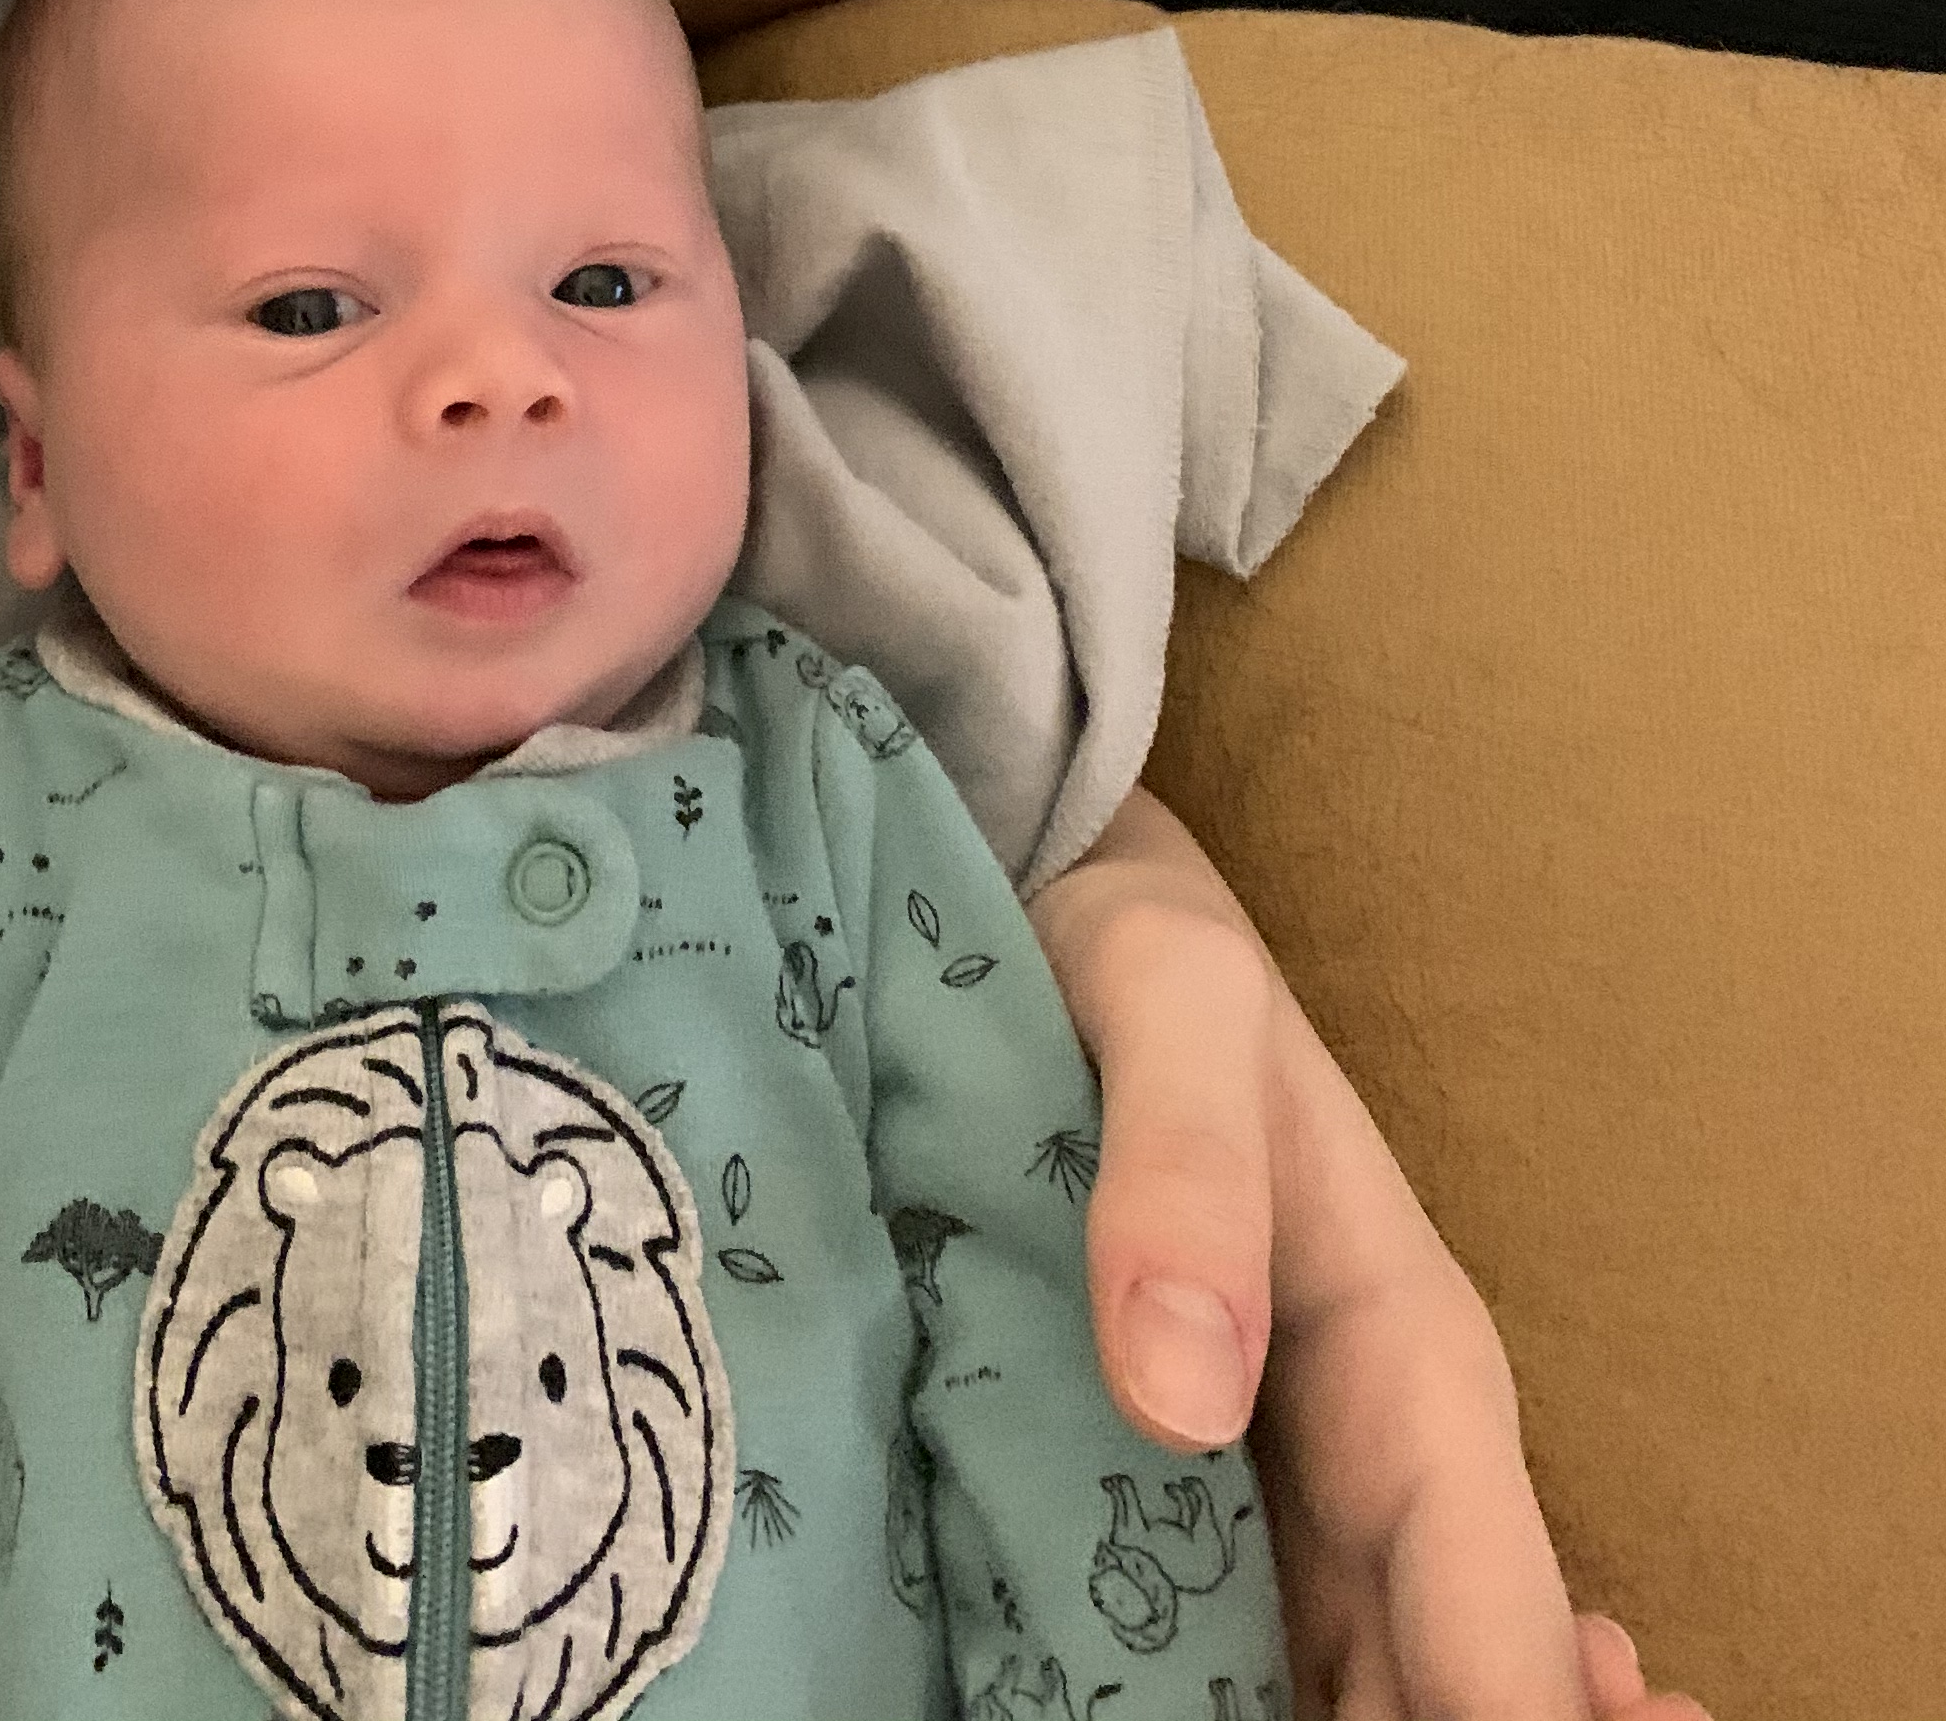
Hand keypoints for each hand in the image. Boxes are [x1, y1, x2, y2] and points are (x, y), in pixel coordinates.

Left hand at [1028, 794, 1711, 1720]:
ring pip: (1349, 1687)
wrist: (1050, 912)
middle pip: (1441, 1688)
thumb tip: (1179, 1397)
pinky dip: (1243, 1708)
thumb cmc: (1132, 951)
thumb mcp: (1166, 1001)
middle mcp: (1378, 1463)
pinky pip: (1242, 1658)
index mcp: (1412, 1359)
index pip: (1495, 1612)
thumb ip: (1185, 1173)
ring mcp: (1284, 1498)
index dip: (1502, 1720)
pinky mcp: (1184, 1504)